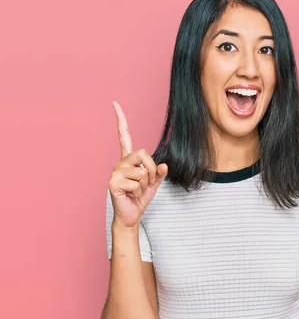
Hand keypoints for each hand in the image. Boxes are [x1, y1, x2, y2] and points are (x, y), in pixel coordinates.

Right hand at [108, 101, 167, 226]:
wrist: (132, 215)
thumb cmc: (140, 198)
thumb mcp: (154, 184)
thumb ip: (160, 173)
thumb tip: (165, 164)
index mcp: (129, 160)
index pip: (123, 136)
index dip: (120, 120)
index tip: (114, 103)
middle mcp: (120, 163)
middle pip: (143, 153)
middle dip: (152, 170)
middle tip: (146, 182)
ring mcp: (115, 172)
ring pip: (142, 170)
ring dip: (146, 183)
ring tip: (137, 190)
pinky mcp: (113, 182)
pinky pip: (136, 182)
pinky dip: (139, 190)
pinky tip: (130, 194)